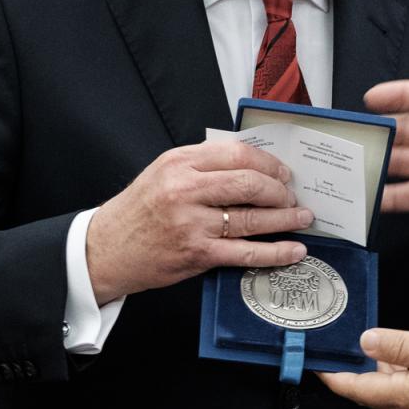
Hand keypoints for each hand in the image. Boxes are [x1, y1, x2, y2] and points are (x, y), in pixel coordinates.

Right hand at [87, 141, 314, 303]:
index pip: (238, 154)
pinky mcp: (198, 254)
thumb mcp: (164, 173)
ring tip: (303, 218)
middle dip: (280, 191)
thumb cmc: (139, 211)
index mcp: (180, 163)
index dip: (269, 163)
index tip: (283, 172)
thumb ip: (204, 165)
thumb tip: (253, 166)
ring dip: (286, 219)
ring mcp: (193, 224)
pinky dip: (276, 252)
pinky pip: (247, 252)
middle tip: (293, 196)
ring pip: (253, 217)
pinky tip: (294, 250)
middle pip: (250, 183)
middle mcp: (186, 190)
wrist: (105, 250)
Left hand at [320, 329, 408, 408]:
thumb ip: (401, 345)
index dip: (332, 374)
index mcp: (405, 398)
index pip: (355, 388)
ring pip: (393, 398)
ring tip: (392, 349)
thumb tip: (365, 341)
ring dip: (386, 376)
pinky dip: (405, 385)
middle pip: (372, 393)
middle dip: (361, 371)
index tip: (316, 362)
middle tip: (356, 344)